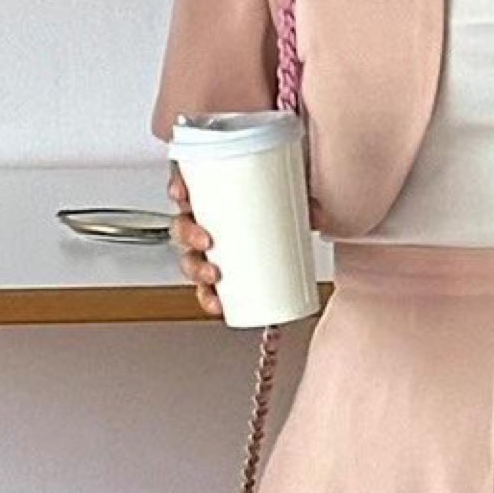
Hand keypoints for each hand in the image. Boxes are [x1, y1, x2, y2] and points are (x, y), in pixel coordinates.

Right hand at [167, 167, 329, 318]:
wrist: (295, 220)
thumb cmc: (284, 199)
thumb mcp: (295, 191)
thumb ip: (305, 198)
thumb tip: (317, 214)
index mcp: (215, 196)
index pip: (185, 187)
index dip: (176, 191)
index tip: (182, 196)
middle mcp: (209, 220)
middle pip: (182, 225)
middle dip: (187, 235)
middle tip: (207, 241)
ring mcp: (215, 248)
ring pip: (191, 258)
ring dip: (196, 270)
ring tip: (214, 276)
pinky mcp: (225, 273)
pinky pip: (208, 288)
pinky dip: (209, 298)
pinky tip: (217, 305)